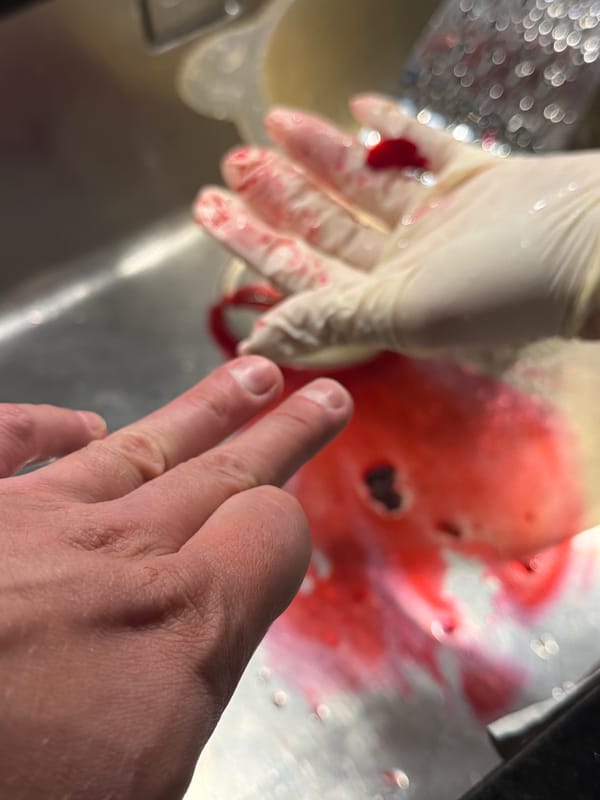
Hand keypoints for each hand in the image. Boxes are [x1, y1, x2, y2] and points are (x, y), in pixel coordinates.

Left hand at [0, 358, 351, 799]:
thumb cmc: (11, 795)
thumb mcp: (135, 779)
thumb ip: (184, 691)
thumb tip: (194, 644)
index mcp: (171, 627)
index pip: (267, 532)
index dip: (285, 530)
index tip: (285, 533)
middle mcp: (111, 555)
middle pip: (224, 470)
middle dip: (282, 433)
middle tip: (321, 396)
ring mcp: (24, 523)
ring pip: (142, 443)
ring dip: (204, 408)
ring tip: (250, 375)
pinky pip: (7, 445)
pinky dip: (45, 427)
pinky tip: (82, 422)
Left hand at [194, 94, 599, 361]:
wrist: (598, 245)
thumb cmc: (504, 285)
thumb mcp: (406, 310)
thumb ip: (331, 319)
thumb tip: (259, 341)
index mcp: (385, 302)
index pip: (300, 270)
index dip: (252, 242)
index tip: (209, 210)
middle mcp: (407, 266)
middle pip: (326, 226)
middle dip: (276, 195)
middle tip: (228, 163)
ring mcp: (442, 222)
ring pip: (365, 185)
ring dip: (319, 156)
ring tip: (270, 123)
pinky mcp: (478, 181)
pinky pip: (426, 148)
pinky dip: (394, 127)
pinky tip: (357, 107)